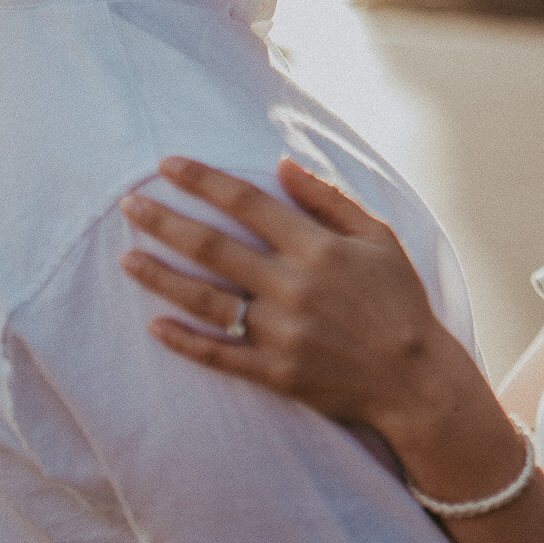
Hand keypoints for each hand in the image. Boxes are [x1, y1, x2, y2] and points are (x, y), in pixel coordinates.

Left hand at [118, 156, 475, 445]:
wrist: (416, 378)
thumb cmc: (401, 300)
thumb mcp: (379, 238)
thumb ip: (330, 200)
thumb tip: (282, 165)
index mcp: (318, 249)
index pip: (247, 203)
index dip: (203, 181)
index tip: (165, 164)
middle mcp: (292, 287)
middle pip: (212, 247)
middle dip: (165, 221)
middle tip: (128, 204)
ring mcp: (280, 333)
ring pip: (204, 300)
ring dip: (161, 277)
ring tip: (127, 258)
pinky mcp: (274, 372)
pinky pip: (218, 354)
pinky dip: (183, 341)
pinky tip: (154, 325)